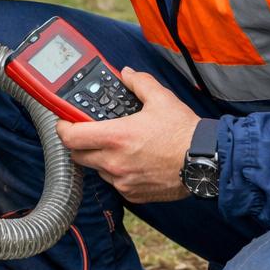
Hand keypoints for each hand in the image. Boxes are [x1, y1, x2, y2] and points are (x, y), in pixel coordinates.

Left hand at [55, 68, 200, 203]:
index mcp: (116, 137)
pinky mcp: (133, 194)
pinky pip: (115, 183)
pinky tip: (133, 162)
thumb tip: (127, 74)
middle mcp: (114, 162)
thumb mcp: (161, 99)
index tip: (65, 121)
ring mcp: (123, 181)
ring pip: (96, 170)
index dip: (62, 127)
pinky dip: (117, 173)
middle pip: (77, 155)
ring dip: (99, 158)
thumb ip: (139, 83)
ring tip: (117, 147)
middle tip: (89, 133)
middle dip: (79, 143)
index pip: (70, 136)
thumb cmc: (184, 132)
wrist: (207, 161)